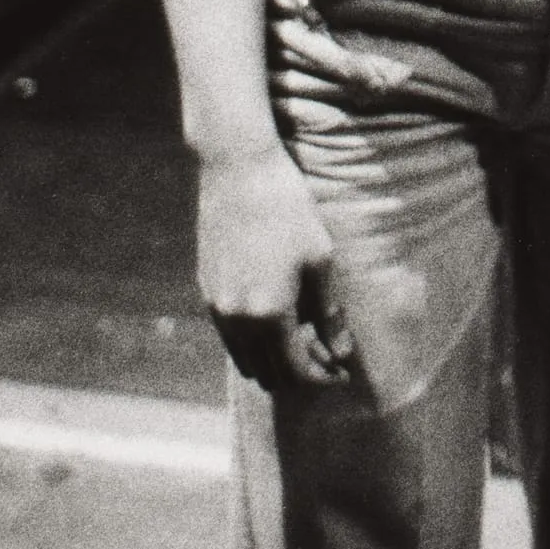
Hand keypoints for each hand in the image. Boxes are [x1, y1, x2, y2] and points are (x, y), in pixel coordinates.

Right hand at [197, 144, 352, 388]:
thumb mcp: (319, 259)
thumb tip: (342, 352)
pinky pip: (229, 336)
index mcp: (270, 314)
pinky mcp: (206, 290)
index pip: (297, 371)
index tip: (342, 373)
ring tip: (302, 341)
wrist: (237, 170)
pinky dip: (252, 342)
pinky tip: (275, 319)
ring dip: (272, 362)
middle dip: (298, 374)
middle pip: (267, 374)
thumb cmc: (288, 210)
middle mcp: (237, 320)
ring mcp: (217, 307)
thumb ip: (329, 312)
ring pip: (244, 359)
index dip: (323, 378)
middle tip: (325, 358)